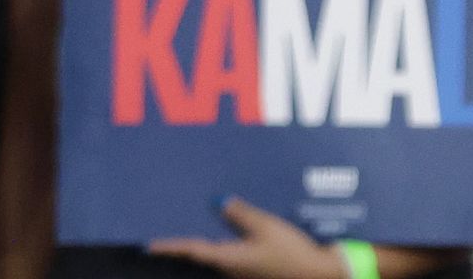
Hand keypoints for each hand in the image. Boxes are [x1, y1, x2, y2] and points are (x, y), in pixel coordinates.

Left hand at [148, 197, 343, 278]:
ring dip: (206, 239)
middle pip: (202, 251)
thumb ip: (241, 213)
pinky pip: (233, 253)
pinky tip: (228, 225)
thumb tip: (218, 201)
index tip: (150, 244)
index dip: (171, 246)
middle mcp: (232, 268)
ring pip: (218, 252)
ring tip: (193, 218)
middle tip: (168, 222)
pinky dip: (226, 240)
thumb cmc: (293, 254)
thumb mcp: (267, 227)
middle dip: (185, 239)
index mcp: (230, 259)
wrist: (322, 275)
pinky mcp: (255, 269)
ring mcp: (243, 271)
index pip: (192, 250)